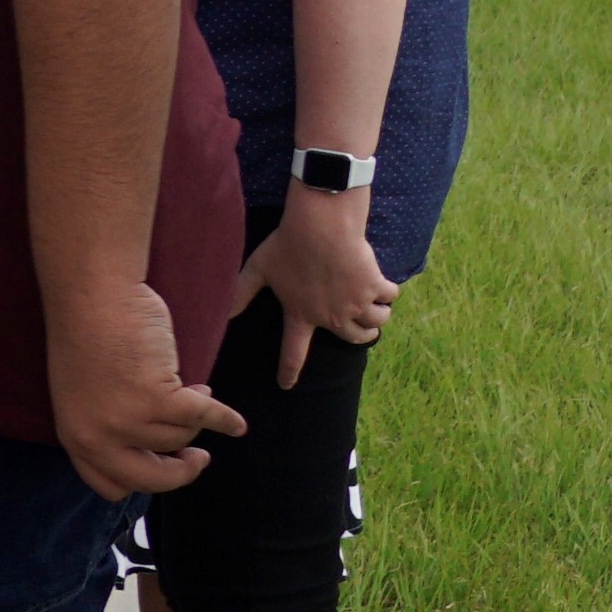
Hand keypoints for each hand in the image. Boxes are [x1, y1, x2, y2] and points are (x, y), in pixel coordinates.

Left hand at [44, 287, 245, 502]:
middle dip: (181, 473)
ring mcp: (127, 421)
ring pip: (180, 438)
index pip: (109, 485)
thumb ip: (109, 424)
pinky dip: (225, 418)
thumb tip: (158, 450)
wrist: (93, 295)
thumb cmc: (90, 335)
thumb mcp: (84, 394)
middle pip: (151, 480)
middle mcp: (97, 436)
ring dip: (191, 416)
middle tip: (196, 460)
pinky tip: (235, 423)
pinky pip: (204, 417)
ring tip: (191, 388)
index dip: (142, 482)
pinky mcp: (158, 399)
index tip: (164, 468)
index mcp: (75, 436)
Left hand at [239, 189, 396, 390]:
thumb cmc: (288, 244)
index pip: (292, 352)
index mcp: (301, 315)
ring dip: (376, 312)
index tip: (285, 385)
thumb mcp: (259, 269)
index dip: (288, 371)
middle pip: (356, 339)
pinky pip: (390, 297)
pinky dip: (388, 290)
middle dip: (361, 334)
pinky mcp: (374, 287)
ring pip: (377, 321)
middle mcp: (331, 316)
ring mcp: (355, 304)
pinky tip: (378, 279)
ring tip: (370, 299)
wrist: (321, 226)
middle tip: (359, 322)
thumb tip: (220, 312)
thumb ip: (242, 293)